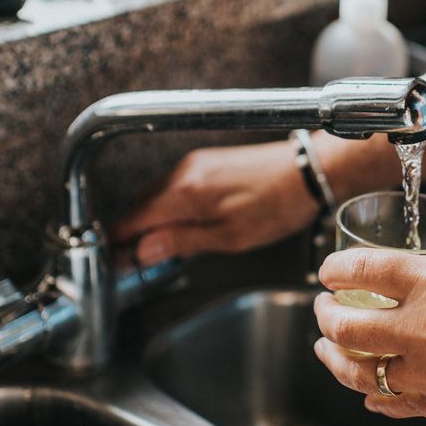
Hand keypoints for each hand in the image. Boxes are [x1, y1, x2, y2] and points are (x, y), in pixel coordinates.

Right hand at [112, 141, 318, 262]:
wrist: (308, 171)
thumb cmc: (277, 206)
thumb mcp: (230, 236)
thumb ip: (182, 241)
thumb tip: (143, 251)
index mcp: (184, 192)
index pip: (132, 218)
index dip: (120, 243)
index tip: (117, 263)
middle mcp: (183, 172)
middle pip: (139, 206)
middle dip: (131, 234)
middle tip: (133, 264)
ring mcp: (194, 164)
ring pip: (156, 196)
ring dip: (150, 221)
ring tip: (156, 250)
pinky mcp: (206, 162)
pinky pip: (173, 187)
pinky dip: (167, 207)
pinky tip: (180, 225)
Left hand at [313, 231, 425, 425]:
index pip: (361, 272)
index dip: (335, 268)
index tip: (330, 269)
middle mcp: (424, 332)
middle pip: (345, 328)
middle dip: (324, 314)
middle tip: (324, 306)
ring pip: (358, 374)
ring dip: (334, 358)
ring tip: (328, 348)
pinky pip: (393, 405)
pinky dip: (373, 396)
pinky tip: (369, 389)